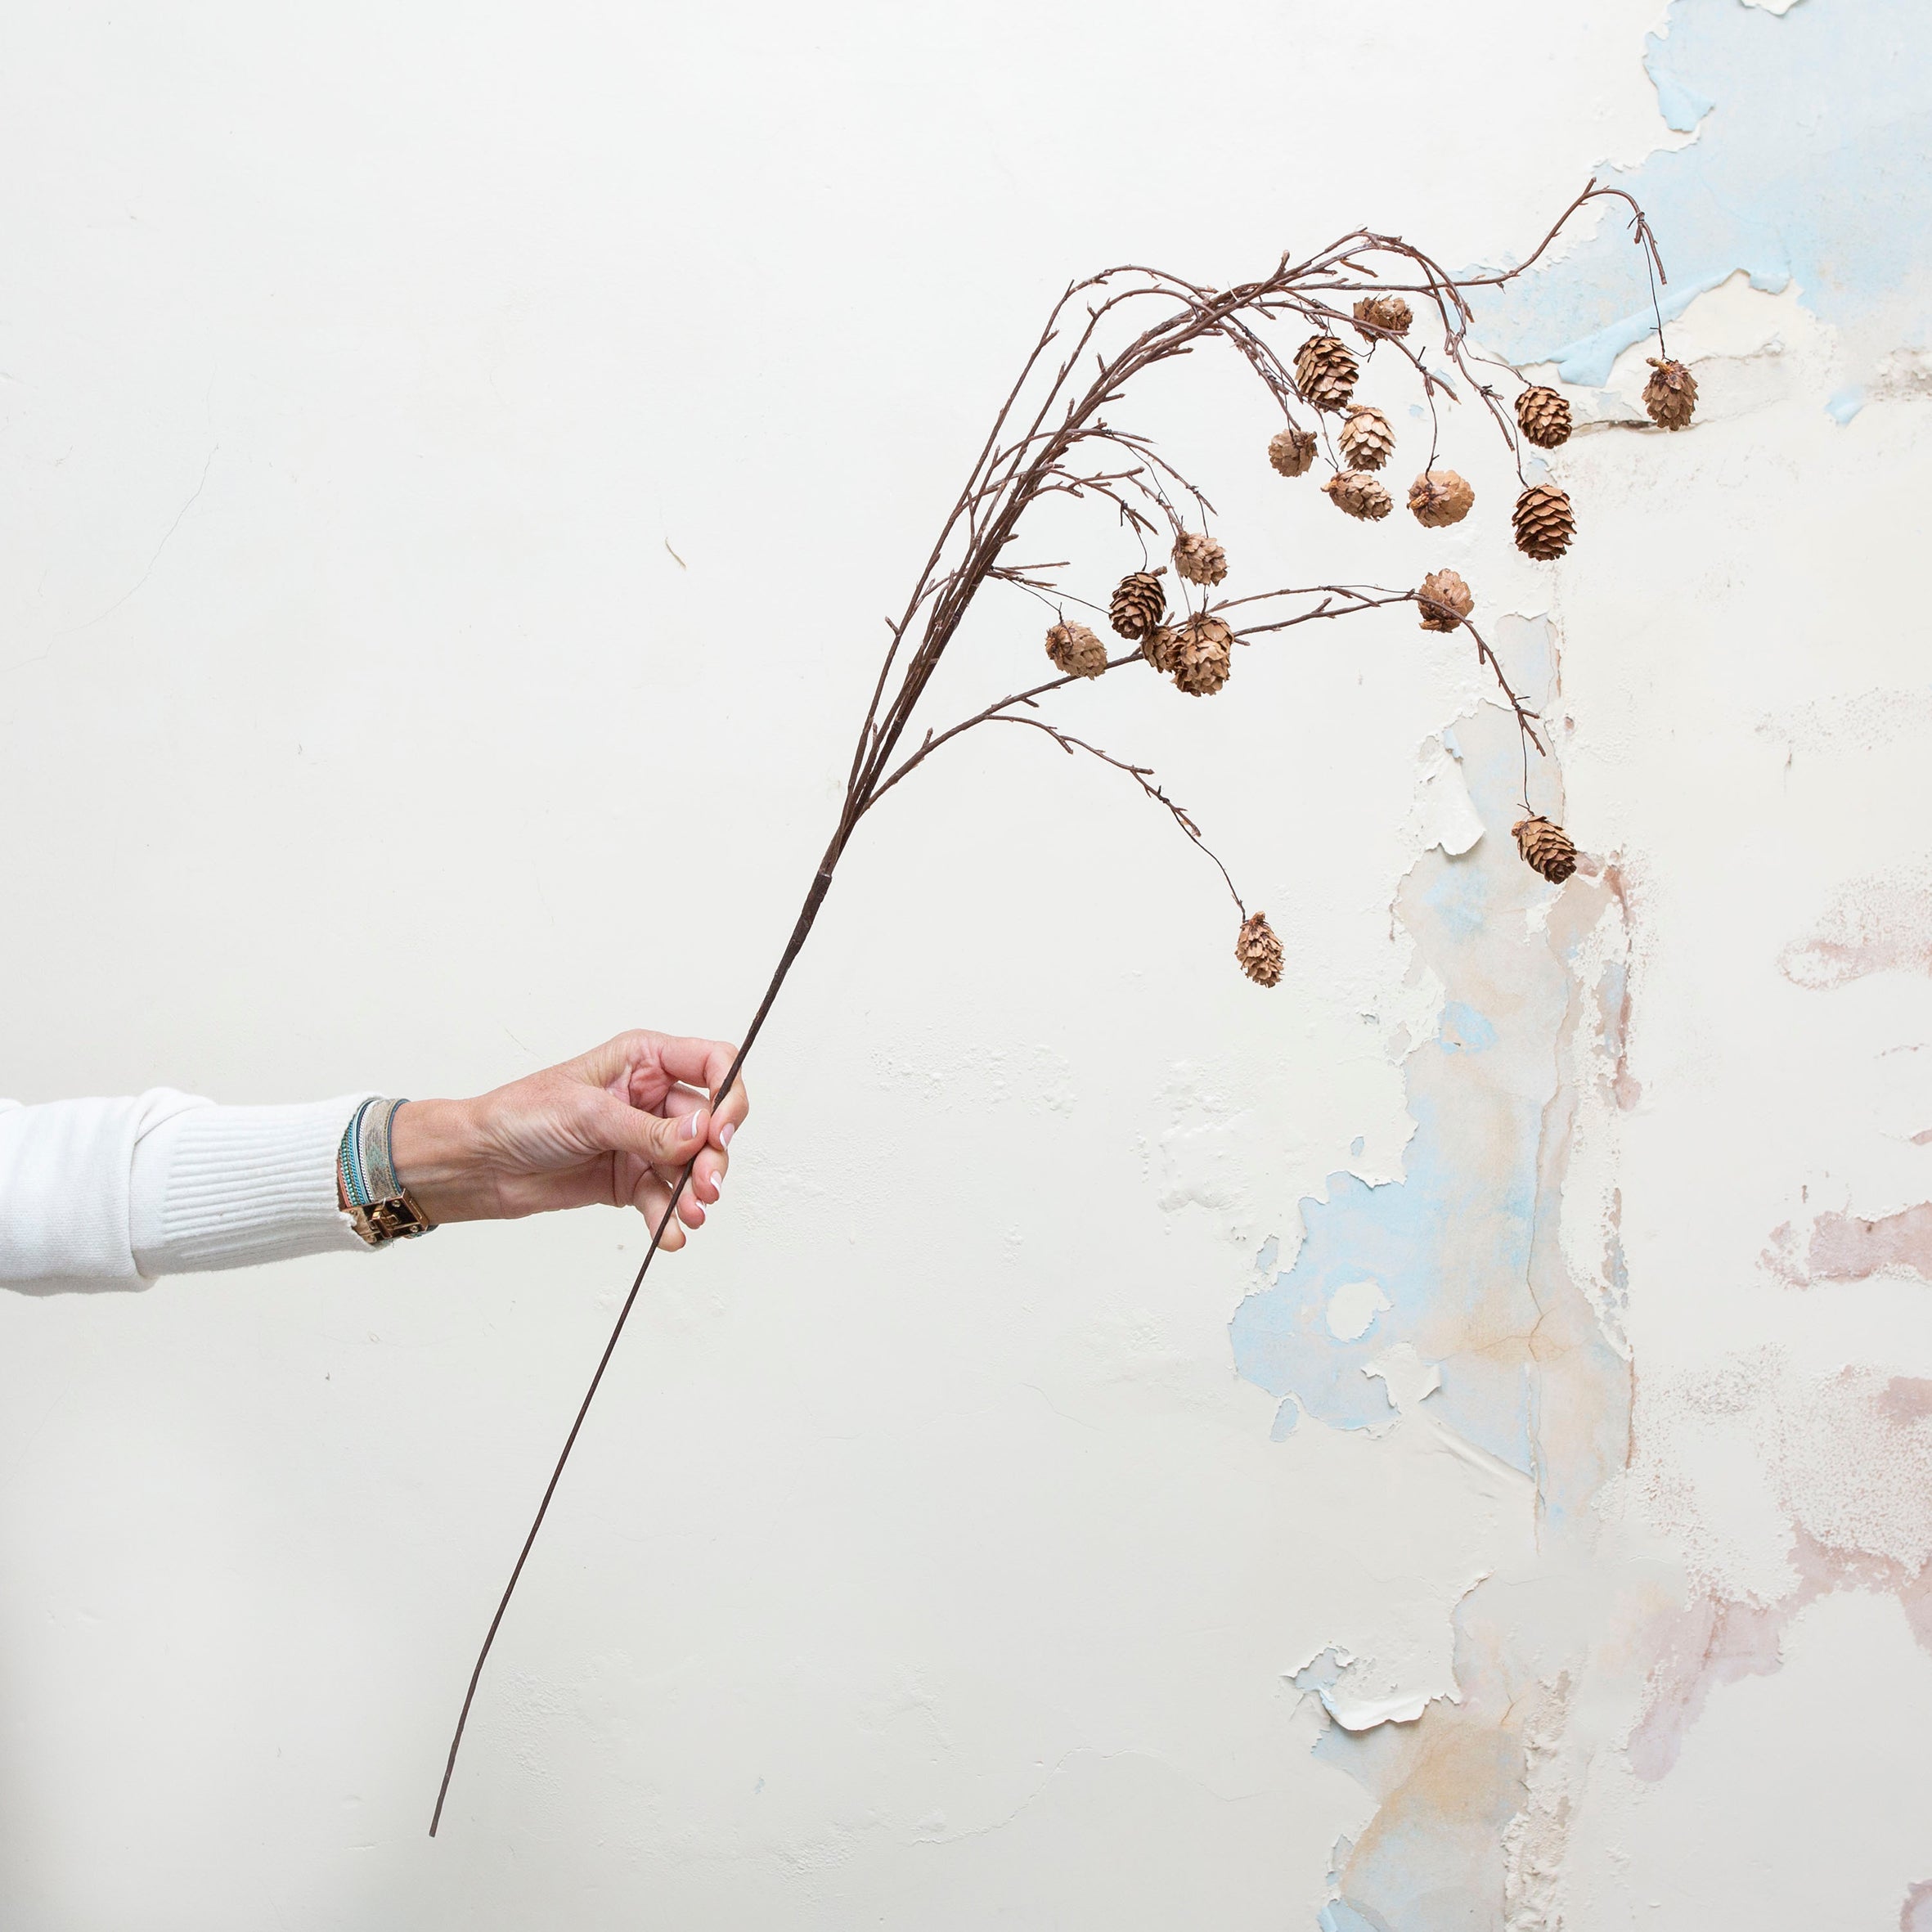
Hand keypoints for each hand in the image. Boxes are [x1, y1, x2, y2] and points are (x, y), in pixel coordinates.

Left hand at [388, 1031, 747, 1249]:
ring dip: (695, 1193)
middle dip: (713, 1157)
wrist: (480, 1164)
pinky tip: (668, 1235)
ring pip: (693, 1165)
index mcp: (643, 1060)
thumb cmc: (520, 1117)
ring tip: (688, 1216)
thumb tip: (702, 1136)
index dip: (728, 1094)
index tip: (721, 1131)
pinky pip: (664, 1197)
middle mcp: (650, 1097)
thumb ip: (650, 1130)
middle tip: (706, 1187)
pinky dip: (669, 1218)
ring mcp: (643, 1140)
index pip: (712, 1063)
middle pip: (710, 1123)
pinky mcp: (631, 1178)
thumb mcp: (588, 1115)